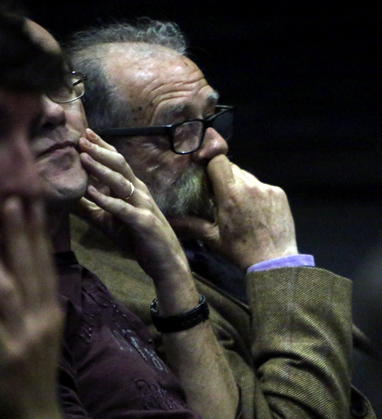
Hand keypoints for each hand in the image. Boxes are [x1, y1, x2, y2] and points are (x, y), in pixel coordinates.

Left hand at [0, 197, 63, 418]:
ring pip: (8, 290)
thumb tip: (23, 267)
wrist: (34, 414)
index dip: (39, 234)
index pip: (45, 266)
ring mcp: (21, 338)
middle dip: (20, 234)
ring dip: (2, 256)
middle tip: (11, 199)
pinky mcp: (2, 355)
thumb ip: (35, 301)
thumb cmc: (33, 370)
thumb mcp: (43, 331)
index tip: (32, 202)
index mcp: (51, 313)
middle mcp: (40, 320)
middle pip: (30, 270)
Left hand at [73, 129, 189, 285]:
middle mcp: (140, 192)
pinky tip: (91, 192)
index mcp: (133, 189)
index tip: (85, 133)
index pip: (117, 162)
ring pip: (121, 182)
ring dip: (101, 169)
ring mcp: (143, 206)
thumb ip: (89, 209)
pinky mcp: (143, 222)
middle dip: (100, 151)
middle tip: (81, 139)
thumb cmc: (137, 239)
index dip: (102, 147)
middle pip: (119, 165)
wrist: (165, 260)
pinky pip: (122, 208)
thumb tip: (65, 198)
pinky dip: (106, 200)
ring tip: (84, 158)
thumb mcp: (109, 222)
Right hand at [169, 155, 297, 270]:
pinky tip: (257, 211)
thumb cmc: (240, 251)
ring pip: (249, 176)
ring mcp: (267, 188)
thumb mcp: (213, 238)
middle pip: (233, 168)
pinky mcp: (280, 193)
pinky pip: (263, 186)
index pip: (218, 160)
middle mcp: (250, 186)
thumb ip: (190, 224)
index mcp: (230, 194)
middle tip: (222, 195)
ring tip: (241, 205)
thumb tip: (168, 220)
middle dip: (225, 178)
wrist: (274, 260)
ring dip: (241, 185)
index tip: (208, 177)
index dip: (211, 165)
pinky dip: (257, 193)